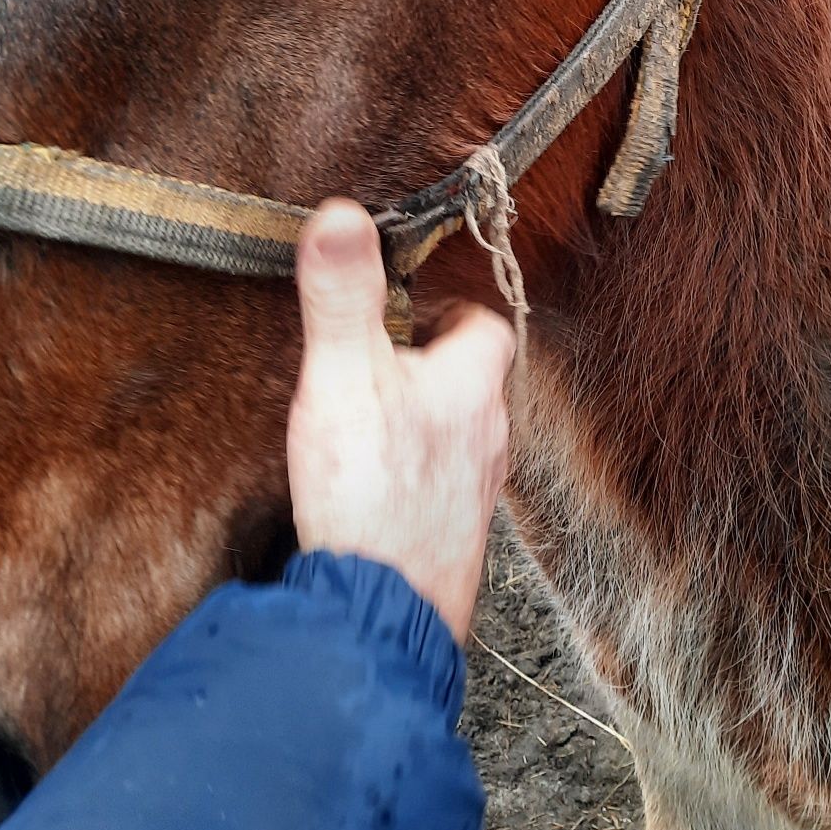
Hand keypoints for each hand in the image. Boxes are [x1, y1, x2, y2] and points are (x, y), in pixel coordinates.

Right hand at [287, 200, 515, 640]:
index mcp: (474, 385)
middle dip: (426, 366)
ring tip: (364, 425)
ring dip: (420, 425)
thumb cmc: (372, 491)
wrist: (383, 616)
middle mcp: (489, 438)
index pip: (483, 323)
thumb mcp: (344, 375)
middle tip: (370, 364)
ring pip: (457, 439)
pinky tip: (369, 492)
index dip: (444, 309)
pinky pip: (438, 492)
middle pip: (469, 381)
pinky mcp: (451, 543)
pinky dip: (411, 480)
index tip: (399, 309)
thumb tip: (341, 213)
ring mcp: (475, 496)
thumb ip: (342, 295)